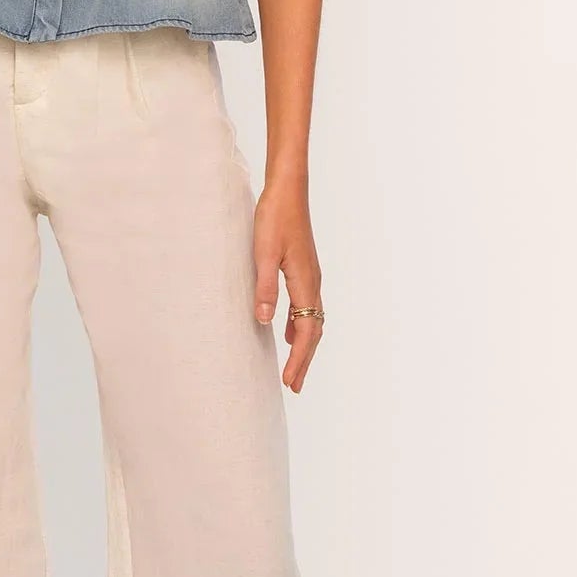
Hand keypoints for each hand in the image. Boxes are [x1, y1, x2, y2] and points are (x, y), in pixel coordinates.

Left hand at [252, 174, 324, 392]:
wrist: (288, 190)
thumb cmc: (274, 218)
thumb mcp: (263, 253)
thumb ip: (264, 288)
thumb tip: (264, 322)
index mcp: (305, 283)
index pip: (307, 332)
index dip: (299, 360)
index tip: (291, 383)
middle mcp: (313, 283)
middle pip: (314, 331)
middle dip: (304, 361)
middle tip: (294, 386)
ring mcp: (310, 276)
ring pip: (313, 320)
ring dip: (304, 346)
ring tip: (294, 368)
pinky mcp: (304, 269)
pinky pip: (307, 307)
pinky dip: (301, 326)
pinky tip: (287, 331)